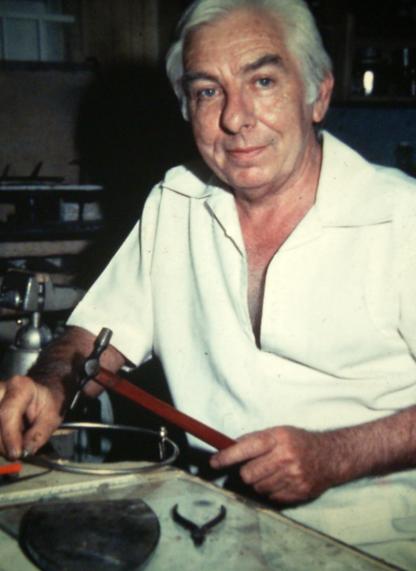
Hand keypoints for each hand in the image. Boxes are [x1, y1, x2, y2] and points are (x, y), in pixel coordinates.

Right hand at [0, 375, 64, 459]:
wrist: (42, 393)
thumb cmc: (48, 403)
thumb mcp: (52, 418)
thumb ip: (39, 435)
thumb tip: (24, 452)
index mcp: (21, 387)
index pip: (7, 414)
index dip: (9, 436)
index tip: (15, 454)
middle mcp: (1, 388)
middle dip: (2, 443)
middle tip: (16, 454)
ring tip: (13, 445)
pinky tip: (6, 441)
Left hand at [210, 426, 339, 503]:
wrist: (330, 456)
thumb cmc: (300, 442)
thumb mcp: (279, 432)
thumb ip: (254, 439)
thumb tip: (230, 447)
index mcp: (278, 439)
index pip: (245, 449)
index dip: (226, 457)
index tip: (214, 462)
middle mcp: (285, 458)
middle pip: (248, 474)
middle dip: (247, 472)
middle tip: (255, 466)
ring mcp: (292, 477)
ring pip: (258, 488)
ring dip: (260, 482)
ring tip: (273, 472)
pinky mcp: (298, 493)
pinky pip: (271, 497)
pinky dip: (272, 490)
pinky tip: (282, 480)